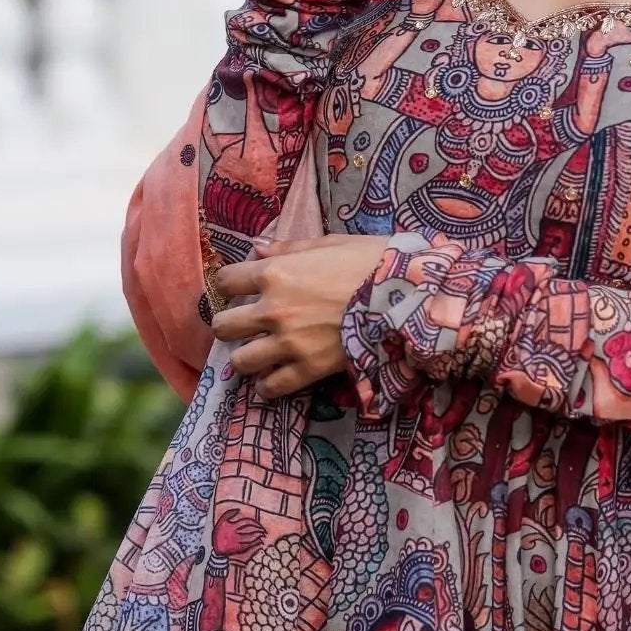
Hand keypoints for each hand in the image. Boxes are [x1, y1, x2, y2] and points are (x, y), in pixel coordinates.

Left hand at [210, 234, 391, 396]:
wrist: (406, 296)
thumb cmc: (371, 262)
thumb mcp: (329, 243)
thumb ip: (288, 248)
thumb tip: (256, 247)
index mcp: (275, 273)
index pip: (226, 282)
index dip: (230, 285)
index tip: (239, 289)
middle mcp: (273, 310)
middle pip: (223, 326)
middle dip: (230, 324)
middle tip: (244, 325)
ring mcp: (289, 343)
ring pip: (240, 361)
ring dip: (246, 357)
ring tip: (258, 353)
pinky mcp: (309, 368)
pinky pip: (272, 386)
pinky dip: (268, 385)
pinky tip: (274, 377)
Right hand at [211, 506, 265, 561]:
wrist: (216, 550)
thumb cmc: (219, 535)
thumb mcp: (221, 522)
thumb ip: (228, 514)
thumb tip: (238, 510)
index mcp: (232, 526)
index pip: (246, 522)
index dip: (254, 522)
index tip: (258, 524)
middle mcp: (235, 534)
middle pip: (250, 529)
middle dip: (259, 529)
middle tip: (263, 530)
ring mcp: (237, 542)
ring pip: (251, 537)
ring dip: (259, 536)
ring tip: (263, 535)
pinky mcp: (238, 549)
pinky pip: (249, 546)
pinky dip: (256, 544)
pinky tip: (260, 542)